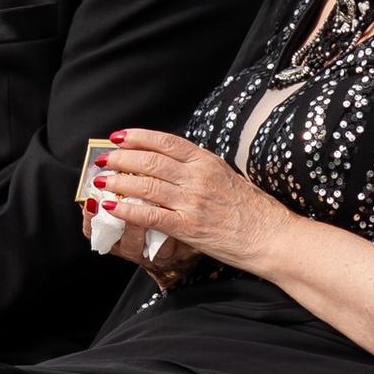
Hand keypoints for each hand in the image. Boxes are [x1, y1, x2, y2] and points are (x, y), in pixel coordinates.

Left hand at [93, 130, 284, 280]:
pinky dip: (126, 210)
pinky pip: (149, 214)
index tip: (119, 136)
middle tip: (103, 159)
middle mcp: (197, 177)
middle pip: (150, 160)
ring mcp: (192, 201)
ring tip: (101, 181)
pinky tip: (111, 208)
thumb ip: (201, 170)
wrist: (272, 236)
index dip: (138, 137)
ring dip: (117, 182)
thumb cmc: (254, 210)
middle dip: (121, 158)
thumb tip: (174, 165)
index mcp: (207, 161)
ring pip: (145, 184)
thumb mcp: (228, 177)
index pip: (166, 142)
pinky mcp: (188, 226)